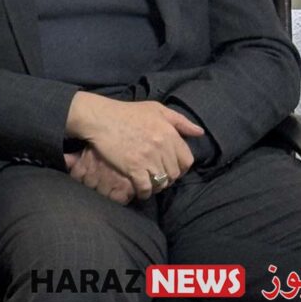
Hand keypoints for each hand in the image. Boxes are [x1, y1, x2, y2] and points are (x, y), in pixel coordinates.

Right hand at [66, 93, 203, 198]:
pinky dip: (144, 192)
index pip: (187, 160)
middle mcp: (162, 146)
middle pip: (174, 173)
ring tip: (149, 182)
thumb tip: (199, 133)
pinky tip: (140, 190)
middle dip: (168, 177)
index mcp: (169, 133)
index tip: (171, 167)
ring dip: (156, 186)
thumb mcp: (156, 109)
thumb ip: (180, 121)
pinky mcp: (133, 168)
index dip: (180, 167)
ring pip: (161, 182)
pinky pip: (146, 187)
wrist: (100, 118)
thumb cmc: (128, 112)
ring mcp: (147, 158)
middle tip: (157, 175)